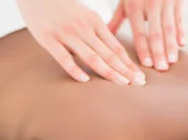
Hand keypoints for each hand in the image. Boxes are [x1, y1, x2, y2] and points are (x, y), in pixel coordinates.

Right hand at [16, 0, 145, 84]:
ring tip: (121, 84)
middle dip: (125, 70)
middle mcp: (83, 28)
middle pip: (108, 54)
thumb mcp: (83, 15)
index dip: (128, 63)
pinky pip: (63, 57)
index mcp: (94, 21)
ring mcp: (66, 33)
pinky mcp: (48, 38)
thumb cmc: (60, 6)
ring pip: (91, 56)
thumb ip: (94, 33)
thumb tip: (108, 55)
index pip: (115, 47)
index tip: (139, 77)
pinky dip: (74, 69)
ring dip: (108, 71)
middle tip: (138, 84)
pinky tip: (85, 80)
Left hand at [108, 0, 184, 70]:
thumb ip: (117, 20)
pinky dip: (181, 31)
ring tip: (172, 61)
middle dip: (159, 52)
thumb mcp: (125, 1)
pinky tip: (183, 44)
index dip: (143, 49)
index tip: (146, 64)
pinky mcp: (177, 0)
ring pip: (169, 28)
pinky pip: (179, 18)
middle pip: (155, 33)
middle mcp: (150, 5)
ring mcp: (165, 2)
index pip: (139, 33)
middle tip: (161, 69)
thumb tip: (105, 36)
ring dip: (171, 46)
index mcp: (135, 7)